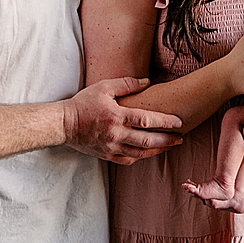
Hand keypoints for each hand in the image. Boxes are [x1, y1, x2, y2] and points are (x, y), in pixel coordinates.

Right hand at [62, 77, 182, 163]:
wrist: (63, 125)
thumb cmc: (83, 103)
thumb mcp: (104, 87)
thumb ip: (127, 84)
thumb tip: (147, 82)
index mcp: (117, 116)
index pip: (147, 120)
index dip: (165, 122)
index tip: (179, 122)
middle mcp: (116, 135)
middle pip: (148, 140)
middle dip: (167, 140)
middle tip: (180, 138)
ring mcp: (111, 148)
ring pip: (140, 153)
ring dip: (157, 150)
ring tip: (170, 146)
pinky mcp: (106, 155)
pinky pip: (128, 160)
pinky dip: (141, 157)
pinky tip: (149, 152)